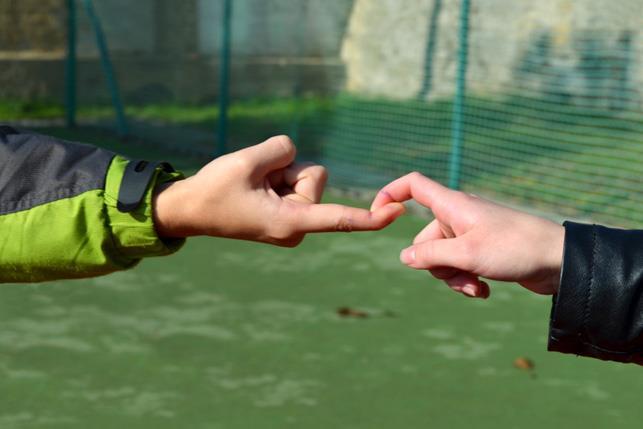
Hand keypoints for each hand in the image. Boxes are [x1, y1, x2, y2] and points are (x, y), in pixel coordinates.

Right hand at [153, 136, 404, 245]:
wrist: (190, 210)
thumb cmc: (214, 190)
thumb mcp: (247, 161)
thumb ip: (282, 149)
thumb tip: (295, 153)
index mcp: (290, 222)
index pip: (339, 218)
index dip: (370, 216)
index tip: (397, 215)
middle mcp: (297, 226)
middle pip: (315, 176)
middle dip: (288, 169)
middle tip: (253, 181)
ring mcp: (293, 221)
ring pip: (305, 176)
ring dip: (279, 172)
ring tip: (251, 186)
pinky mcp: (288, 213)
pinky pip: (295, 180)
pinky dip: (276, 176)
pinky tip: (253, 187)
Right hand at [371, 172, 564, 297]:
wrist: (559, 261)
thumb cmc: (515, 248)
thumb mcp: (466, 254)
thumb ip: (430, 255)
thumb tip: (404, 257)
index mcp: (453, 206)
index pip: (414, 185)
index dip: (391, 192)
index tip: (378, 212)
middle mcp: (459, 217)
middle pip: (424, 238)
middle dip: (435, 265)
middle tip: (460, 276)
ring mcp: (471, 234)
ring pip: (442, 257)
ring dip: (453, 277)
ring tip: (475, 288)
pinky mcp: (483, 251)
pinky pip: (460, 266)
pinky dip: (466, 279)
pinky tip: (484, 292)